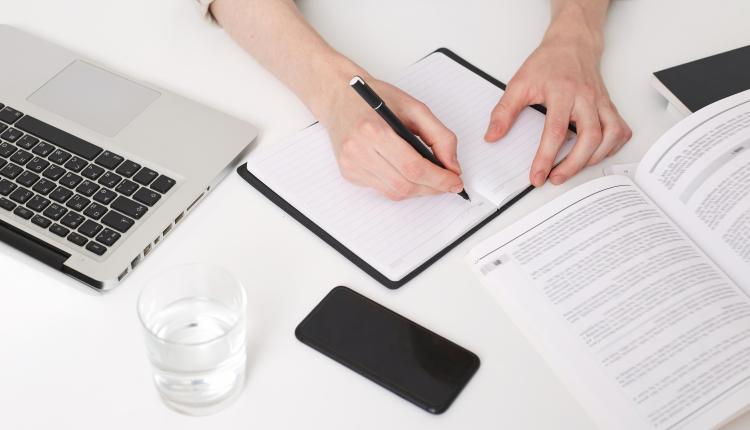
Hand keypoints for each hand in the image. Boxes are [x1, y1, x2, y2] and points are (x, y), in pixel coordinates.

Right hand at [317, 76, 463, 199]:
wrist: (339, 97)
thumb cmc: (375, 98)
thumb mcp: (415, 108)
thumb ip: (439, 136)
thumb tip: (452, 166)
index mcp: (374, 130)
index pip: (413, 167)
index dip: (438, 179)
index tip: (455, 181)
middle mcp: (358, 150)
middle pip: (404, 184)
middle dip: (432, 188)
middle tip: (448, 183)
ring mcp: (351, 165)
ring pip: (394, 192)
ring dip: (418, 190)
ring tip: (431, 179)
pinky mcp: (348, 173)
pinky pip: (382, 189)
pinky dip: (400, 185)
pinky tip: (406, 173)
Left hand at [484, 17, 631, 186]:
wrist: (572, 44)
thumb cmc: (548, 63)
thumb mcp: (519, 83)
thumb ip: (504, 111)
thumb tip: (492, 136)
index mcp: (562, 91)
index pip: (555, 130)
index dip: (546, 157)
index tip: (537, 176)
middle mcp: (586, 98)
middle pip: (589, 137)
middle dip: (573, 164)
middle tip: (555, 178)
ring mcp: (601, 102)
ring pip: (610, 135)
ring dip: (594, 158)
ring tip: (572, 169)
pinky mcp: (610, 106)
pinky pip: (620, 130)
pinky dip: (612, 147)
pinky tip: (596, 154)